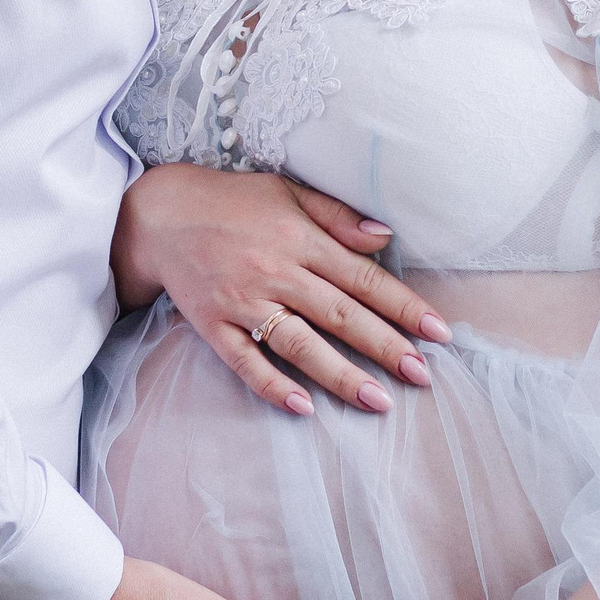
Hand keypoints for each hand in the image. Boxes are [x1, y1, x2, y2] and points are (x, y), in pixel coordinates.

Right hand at [112, 163, 450, 416]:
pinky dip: (272, 384)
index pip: (363, 279)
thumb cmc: (233, 202)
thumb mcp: (288, 192)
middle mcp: (275, 272)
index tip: (439, 333)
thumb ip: (337, 216)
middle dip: (386, 348)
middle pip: (340, 316)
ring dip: (341, 375)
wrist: (160, 214)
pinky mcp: (212, 325)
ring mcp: (242, 302)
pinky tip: (303, 407)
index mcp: (300, 240)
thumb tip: (385, 237)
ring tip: (378, 401)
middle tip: (422, 376)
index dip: (404, 307)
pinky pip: (245, 361)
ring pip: (299, 344)